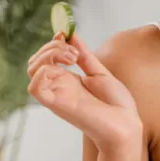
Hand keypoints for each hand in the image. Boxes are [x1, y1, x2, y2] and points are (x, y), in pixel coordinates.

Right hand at [27, 32, 142, 153]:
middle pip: (36, 61)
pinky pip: (35, 88)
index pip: (45, 57)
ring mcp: (56, 94)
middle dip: (52, 47)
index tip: (64, 34)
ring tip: (73, 58)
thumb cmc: (117, 106)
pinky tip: (64, 69)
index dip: (52, 43)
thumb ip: (84, 55)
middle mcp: (58, 86)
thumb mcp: (99, 72)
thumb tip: (71, 35)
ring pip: (33, 69)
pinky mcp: (57, 104)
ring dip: (49, 55)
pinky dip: (42, 72)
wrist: (126, 125)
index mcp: (67, 80)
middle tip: (74, 52)